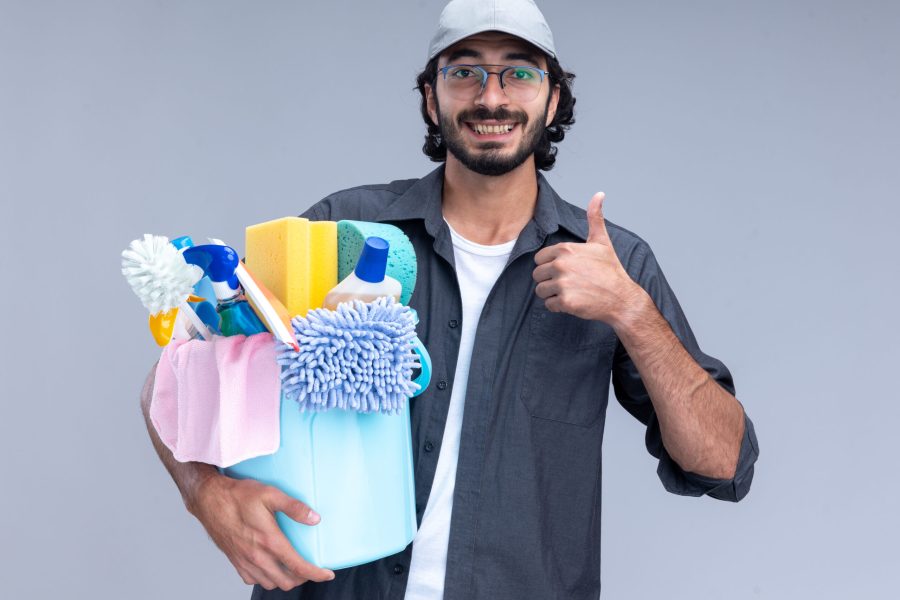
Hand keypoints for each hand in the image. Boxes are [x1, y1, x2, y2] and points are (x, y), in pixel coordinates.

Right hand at [188, 474, 334, 590]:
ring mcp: (244, 561)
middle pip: (286, 581)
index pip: (298, 567)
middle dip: (302, 578)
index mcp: (269, 541)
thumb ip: (294, 507)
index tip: (327, 574)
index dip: (316, 574)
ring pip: (270, 584)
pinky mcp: (235, 561)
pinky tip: (270, 565)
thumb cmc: (238, 495)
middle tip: (309, 566)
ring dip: (284, 579)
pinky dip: (265, 578)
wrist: (208, 500)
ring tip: (292, 567)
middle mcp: (257, 556)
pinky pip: (253, 580)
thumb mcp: (270, 494)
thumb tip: (315, 519)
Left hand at [533, 192, 642, 324]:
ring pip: (540, 290)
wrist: (622, 298)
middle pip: (537, 275)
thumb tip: (599, 194)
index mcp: (566, 249)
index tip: (566, 270)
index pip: (539, 259)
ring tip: (570, 292)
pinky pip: (548, 305)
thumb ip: (595, 218)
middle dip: (549, 280)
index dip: (550, 265)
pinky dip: (558, 306)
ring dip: (552, 294)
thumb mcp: (602, 242)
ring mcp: (563, 284)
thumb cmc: (611, 271)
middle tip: (568, 283)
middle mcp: (561, 265)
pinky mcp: (565, 302)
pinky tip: (573, 302)